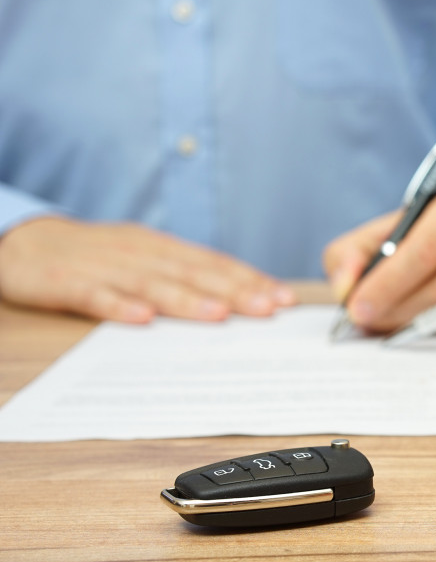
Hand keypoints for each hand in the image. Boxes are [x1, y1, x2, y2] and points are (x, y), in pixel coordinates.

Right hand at [0, 218, 295, 322]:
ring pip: (153, 284)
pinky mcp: (68, 282)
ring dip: (189, 300)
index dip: (251, 280)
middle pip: (193, 273)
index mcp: (161, 248)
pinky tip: (142, 319)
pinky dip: (119, 306)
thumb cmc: (96, 255)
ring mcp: (105, 268)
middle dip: (235, 290)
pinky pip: (96, 296)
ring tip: (221, 314)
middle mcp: (141, 254)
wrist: (23, 241)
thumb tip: (236, 299)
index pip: (215, 264)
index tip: (284, 298)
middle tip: (270, 308)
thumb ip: (185, 276)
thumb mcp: (144, 258)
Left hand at [322, 189, 435, 331]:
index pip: (424, 250)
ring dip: (415, 321)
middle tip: (368, 321)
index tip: (358, 308)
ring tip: (386, 322)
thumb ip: (348, 257)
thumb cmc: (414, 239)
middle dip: (398, 308)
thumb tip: (345, 287)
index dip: (388, 283)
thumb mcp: (375, 237)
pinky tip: (413, 322)